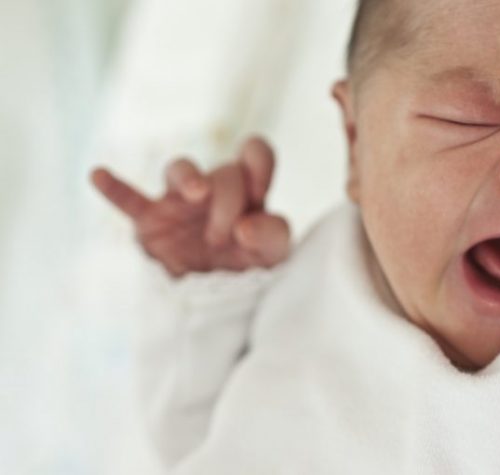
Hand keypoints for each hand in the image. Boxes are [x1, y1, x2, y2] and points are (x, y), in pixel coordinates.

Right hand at [91, 137, 290, 277]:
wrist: (216, 301)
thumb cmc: (249, 266)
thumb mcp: (274, 254)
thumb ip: (273, 234)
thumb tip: (247, 226)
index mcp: (248, 191)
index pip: (255, 153)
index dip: (258, 162)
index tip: (260, 192)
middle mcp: (216, 190)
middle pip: (223, 171)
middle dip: (228, 203)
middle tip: (223, 238)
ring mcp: (181, 203)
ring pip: (180, 168)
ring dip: (190, 177)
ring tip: (197, 194)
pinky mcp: (151, 223)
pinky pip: (130, 200)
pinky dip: (115, 189)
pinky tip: (99, 174)